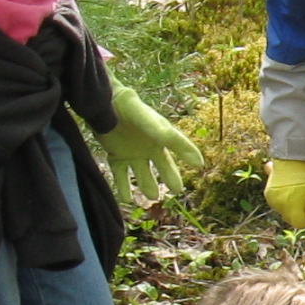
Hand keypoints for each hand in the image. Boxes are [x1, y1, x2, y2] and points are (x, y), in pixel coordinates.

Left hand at [95, 83, 203, 206]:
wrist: (105, 105)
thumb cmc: (133, 112)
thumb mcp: (155, 127)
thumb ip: (173, 143)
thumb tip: (198, 163)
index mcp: (160, 138)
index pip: (179, 148)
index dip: (189, 155)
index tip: (199, 165)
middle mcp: (148, 146)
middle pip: (162, 165)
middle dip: (169, 177)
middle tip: (177, 190)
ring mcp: (131, 152)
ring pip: (141, 173)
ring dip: (146, 185)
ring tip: (152, 196)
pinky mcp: (115, 155)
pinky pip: (121, 174)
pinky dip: (123, 187)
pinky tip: (127, 199)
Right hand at [264, 158, 304, 228]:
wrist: (291, 156)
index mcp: (291, 205)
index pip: (299, 223)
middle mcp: (279, 204)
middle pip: (290, 217)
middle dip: (299, 212)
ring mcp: (271, 198)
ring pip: (284, 209)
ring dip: (291, 205)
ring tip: (299, 190)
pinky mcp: (268, 192)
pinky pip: (278, 201)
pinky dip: (284, 198)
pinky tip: (291, 187)